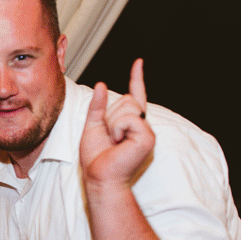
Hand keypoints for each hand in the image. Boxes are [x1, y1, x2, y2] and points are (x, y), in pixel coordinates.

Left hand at [80, 58, 153, 187]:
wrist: (99, 177)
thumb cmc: (96, 157)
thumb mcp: (92, 126)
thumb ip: (97, 106)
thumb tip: (102, 84)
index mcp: (129, 123)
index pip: (135, 95)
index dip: (136, 78)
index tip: (138, 62)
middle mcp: (141, 126)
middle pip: (126, 99)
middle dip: (110, 115)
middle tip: (109, 137)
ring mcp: (147, 132)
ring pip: (127, 107)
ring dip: (112, 123)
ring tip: (113, 142)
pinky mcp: (148, 138)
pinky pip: (128, 119)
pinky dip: (117, 128)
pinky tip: (118, 143)